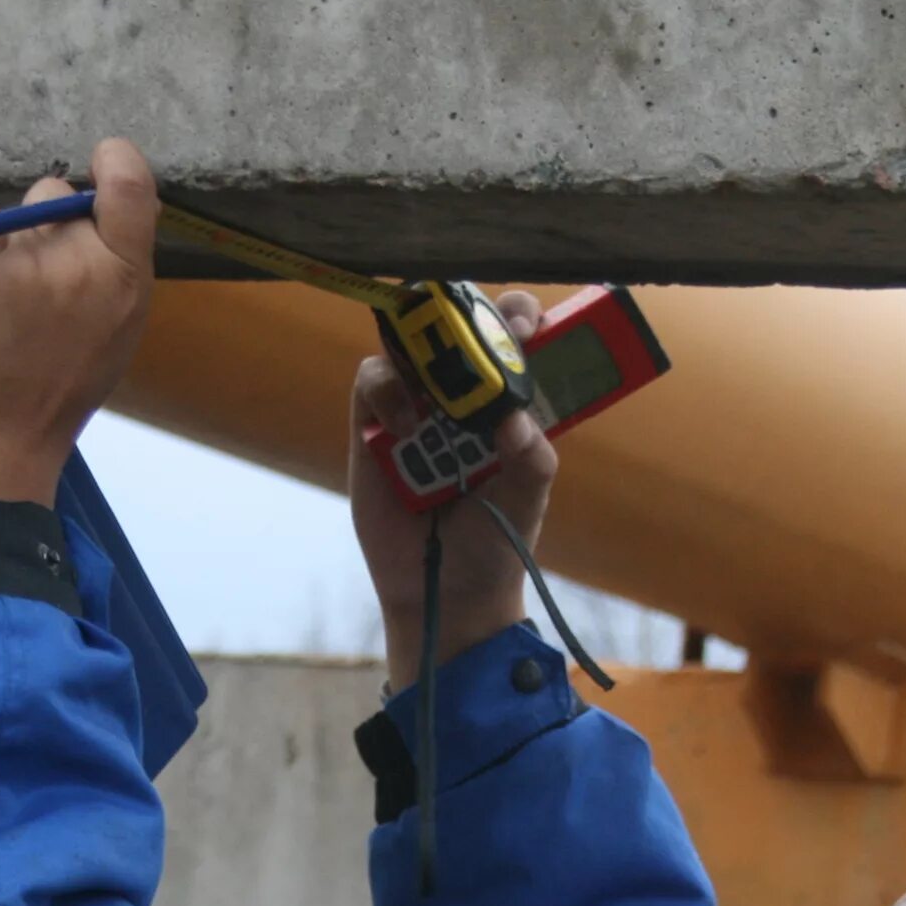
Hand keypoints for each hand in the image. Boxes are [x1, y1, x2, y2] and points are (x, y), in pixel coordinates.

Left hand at [0, 137, 158, 505]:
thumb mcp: (109, 337)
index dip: (114, 162)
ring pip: (7, 207)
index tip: (101, 165)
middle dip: (42, 220)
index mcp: (126, 283)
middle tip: (27, 280)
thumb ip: (112, 276)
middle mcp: (80, 262)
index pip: (132, 186)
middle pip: (58, 192)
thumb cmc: (48, 401)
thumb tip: (108, 213)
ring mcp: (22, 259)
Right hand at [349, 289, 558, 691]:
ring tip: (443, 380)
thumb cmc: (493, 544)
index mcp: (508, 405)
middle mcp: (462, 398)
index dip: (520, 318)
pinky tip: (406, 425)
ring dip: (425, 346)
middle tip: (486, 327)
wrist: (441, 594)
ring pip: (411, 344)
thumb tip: (516, 420)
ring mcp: (415, 407)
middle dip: (469, 312)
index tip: (528, 324)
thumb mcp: (526, 504)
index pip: (515, 341)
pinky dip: (388, 390)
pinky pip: (373, 381)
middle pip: (458, 327)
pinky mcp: (373, 426)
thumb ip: (531, 462)